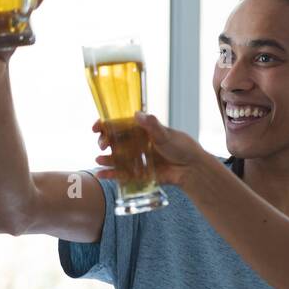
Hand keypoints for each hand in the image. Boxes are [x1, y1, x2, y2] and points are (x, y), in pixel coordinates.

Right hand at [93, 112, 213, 189]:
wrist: (191, 169)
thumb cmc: (182, 147)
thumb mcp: (166, 134)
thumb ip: (151, 125)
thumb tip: (137, 114)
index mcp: (142, 130)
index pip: (119, 124)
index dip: (106, 124)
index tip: (97, 126)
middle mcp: (136, 143)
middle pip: (114, 141)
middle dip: (104, 141)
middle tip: (102, 144)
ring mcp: (136, 158)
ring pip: (116, 157)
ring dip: (106, 158)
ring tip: (99, 159)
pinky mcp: (138, 173)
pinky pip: (121, 173)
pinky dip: (110, 174)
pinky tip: (101, 174)